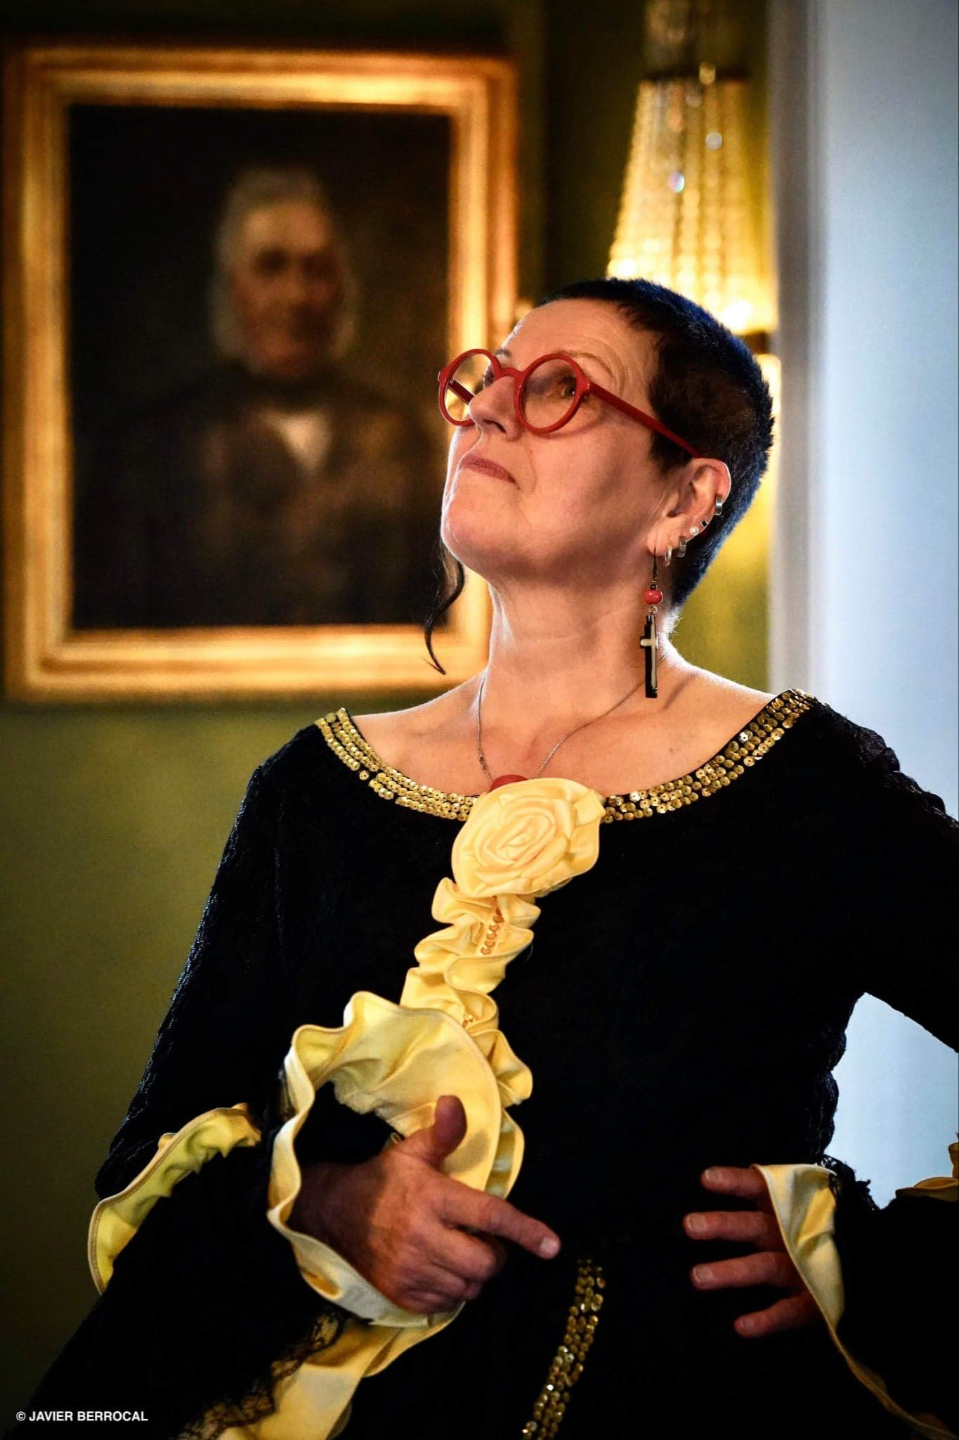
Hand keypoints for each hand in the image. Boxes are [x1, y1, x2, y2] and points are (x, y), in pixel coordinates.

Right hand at [291, 1094, 560, 1315]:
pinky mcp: (401, 1294)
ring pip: (469, 1286)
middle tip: (482, 1240)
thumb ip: (443, 1133)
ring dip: (474, 1273)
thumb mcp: (413, 1151)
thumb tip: (456, 1100)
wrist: (335, 1213)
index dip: (525, 1231)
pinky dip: (453, 1290)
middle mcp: (424, 1237)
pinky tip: (440, 1268)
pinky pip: (447, 1304)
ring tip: (458, 1252)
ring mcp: (411, 1270)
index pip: (490, 1216)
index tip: (553, 1245)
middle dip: (494, 1254)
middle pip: (485, 1263)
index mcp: (434, 1198)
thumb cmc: (385, 1179)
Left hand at [683, 1166, 819, 1337]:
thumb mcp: (799, 1209)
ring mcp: (802, 1268)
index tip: (705, 1178)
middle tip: (688, 1225)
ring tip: (696, 1278)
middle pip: (753, 1226)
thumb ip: (769, 1199)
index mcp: (785, 1208)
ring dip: (731, 1271)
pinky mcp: (815, 1301)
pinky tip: (742, 1327)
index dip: (734, 1181)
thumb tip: (712, 1186)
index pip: (758, 1186)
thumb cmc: (821, 1233)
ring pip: (764, 1267)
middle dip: (722, 1225)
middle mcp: (790, 1234)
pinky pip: (789, 1311)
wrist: (872, 1265)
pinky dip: (767, 1320)